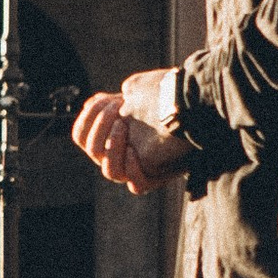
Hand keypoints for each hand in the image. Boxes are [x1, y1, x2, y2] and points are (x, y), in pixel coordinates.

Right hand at [72, 69, 194, 194]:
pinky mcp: (154, 177)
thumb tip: (99, 101)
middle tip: (118, 108)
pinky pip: (136, 185)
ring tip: (125, 127)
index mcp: (110, 136)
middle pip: (91, 149)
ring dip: (113, 147)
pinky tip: (135, 151)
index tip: (105, 100)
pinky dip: (133, 169)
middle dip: (100, 125)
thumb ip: (120, 98)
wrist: (197, 109)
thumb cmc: (168, 99)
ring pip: (110, 171)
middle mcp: (119, 154)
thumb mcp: (140, 92)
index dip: (87, 118)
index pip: (81, 135)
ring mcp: (136, 167)